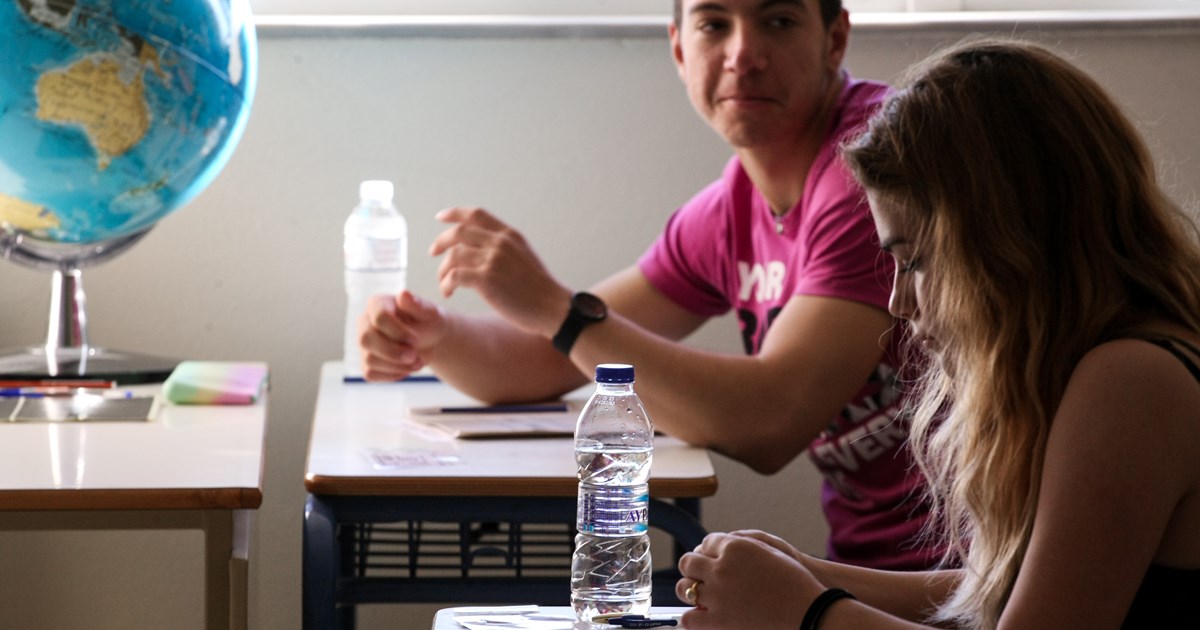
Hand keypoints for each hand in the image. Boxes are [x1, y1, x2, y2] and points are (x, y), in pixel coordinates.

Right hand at [358, 290, 444, 380]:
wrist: (430, 339)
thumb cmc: (427, 321)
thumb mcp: (429, 311)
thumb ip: (418, 304)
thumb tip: (404, 295)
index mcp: (377, 304)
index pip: (378, 317)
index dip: (397, 332)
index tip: (416, 339)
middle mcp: (365, 322)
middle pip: (366, 339)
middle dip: (392, 352)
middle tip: (414, 356)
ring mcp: (364, 343)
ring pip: (369, 359)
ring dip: (397, 366)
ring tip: (418, 362)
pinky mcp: (365, 363)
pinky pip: (371, 374)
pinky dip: (393, 374)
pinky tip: (407, 368)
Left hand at [429, 207, 569, 336]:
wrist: (552, 307)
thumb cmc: (539, 288)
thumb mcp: (524, 255)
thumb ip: (504, 247)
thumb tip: (481, 246)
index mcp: (509, 235)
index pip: (476, 214)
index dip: (455, 213)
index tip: (440, 218)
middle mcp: (499, 243)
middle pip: (459, 232)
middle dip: (441, 242)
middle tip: (433, 253)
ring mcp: (492, 260)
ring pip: (453, 256)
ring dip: (443, 270)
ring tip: (444, 283)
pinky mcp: (486, 279)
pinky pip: (454, 276)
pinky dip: (446, 284)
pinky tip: (448, 292)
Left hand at [677, 532, 823, 628]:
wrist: (809, 611)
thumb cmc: (795, 580)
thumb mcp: (769, 550)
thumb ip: (741, 546)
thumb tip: (720, 546)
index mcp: (734, 547)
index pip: (707, 543)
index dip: (709, 552)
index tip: (712, 559)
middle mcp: (721, 568)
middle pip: (689, 562)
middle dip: (693, 567)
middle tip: (698, 574)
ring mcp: (717, 595)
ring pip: (685, 588)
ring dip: (689, 589)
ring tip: (696, 593)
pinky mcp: (718, 621)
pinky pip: (690, 617)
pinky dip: (691, 616)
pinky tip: (699, 615)